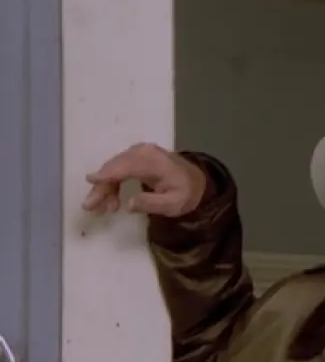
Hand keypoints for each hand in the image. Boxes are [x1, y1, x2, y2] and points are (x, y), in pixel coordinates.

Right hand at [82, 142, 206, 217]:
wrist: (196, 181)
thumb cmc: (186, 193)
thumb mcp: (174, 204)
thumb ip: (152, 203)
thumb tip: (129, 204)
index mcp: (153, 161)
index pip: (125, 167)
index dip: (107, 175)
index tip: (90, 181)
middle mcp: (143, 151)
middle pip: (114, 167)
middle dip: (101, 188)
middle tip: (90, 207)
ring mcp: (138, 152)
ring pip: (113, 168)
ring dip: (104, 188)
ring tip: (100, 209)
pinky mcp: (135, 156)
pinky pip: (118, 168)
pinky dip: (111, 183)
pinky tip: (111, 201)